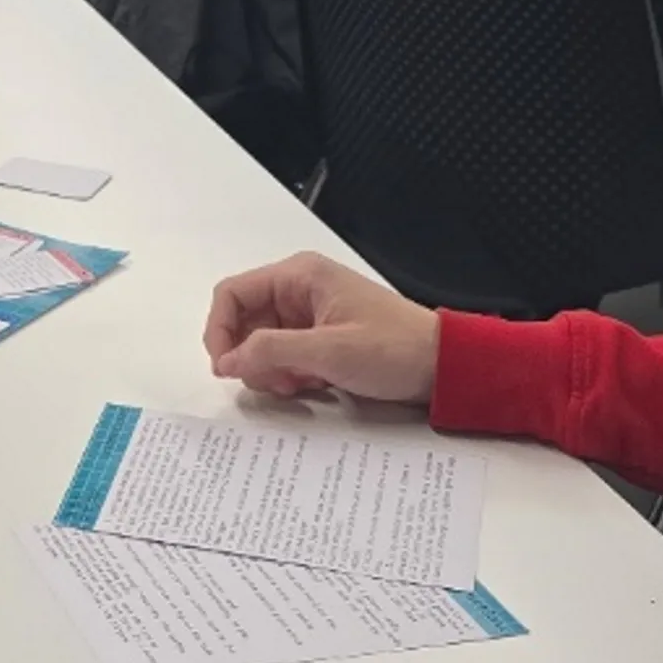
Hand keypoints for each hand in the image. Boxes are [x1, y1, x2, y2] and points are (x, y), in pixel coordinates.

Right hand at [204, 252, 439, 402]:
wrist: (443, 366)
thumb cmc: (393, 349)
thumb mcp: (327, 351)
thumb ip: (269, 351)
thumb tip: (226, 362)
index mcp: (299, 277)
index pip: (231, 295)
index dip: (219, 331)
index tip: (225, 368)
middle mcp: (298, 290)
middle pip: (242, 322)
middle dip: (248, 356)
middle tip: (271, 382)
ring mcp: (308, 316)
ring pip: (259, 343)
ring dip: (268, 370)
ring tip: (297, 385)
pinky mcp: (318, 339)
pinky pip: (281, 356)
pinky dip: (286, 375)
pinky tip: (310, 385)